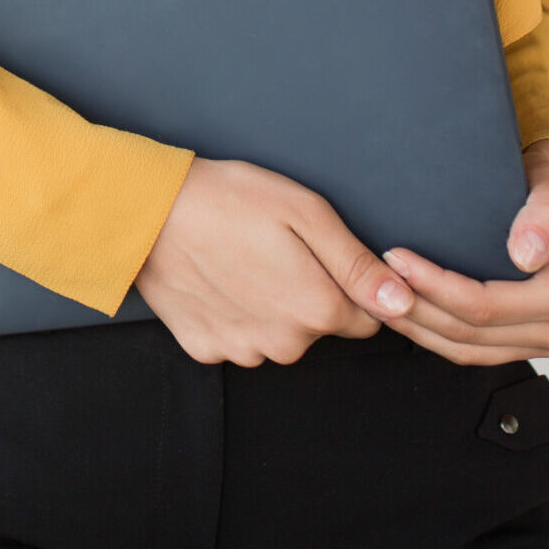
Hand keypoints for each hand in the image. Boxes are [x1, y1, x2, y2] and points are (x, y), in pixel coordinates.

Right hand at [136, 159, 413, 365]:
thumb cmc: (227, 198)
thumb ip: (357, 263)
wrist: (146, 208)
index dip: (347, 285)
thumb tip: (403, 303)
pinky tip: (215, 278)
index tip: (317, 256)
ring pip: (276, 337)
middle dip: (305, 295)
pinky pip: (234, 339)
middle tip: (272, 249)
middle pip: (317, 328)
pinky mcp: (203, 347)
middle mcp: (284, 344)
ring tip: (239, 259)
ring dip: (268, 308)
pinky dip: (230, 315)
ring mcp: (241, 350)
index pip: (364, 317)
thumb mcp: (305, 211)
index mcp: (317, 309)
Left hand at [379, 138, 548, 365]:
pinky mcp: (515, 343)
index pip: (485, 306)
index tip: (395, 256)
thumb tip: (526, 254)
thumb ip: (547, 215)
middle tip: (373, 274)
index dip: (434, 286)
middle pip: (469, 333)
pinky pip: (466, 350)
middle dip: (415, 306)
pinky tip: (396, 309)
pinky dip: (428, 333)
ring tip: (375, 292)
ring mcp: (535, 341)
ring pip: (463, 348)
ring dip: (415, 325)